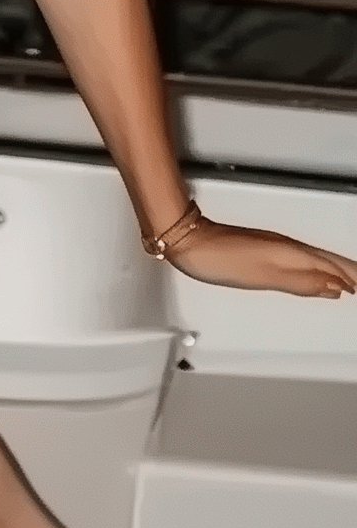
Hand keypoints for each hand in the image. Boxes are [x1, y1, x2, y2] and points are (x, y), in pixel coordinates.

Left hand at [168, 219, 356, 296]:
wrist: (187, 240)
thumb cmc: (218, 258)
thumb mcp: (266, 277)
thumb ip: (302, 283)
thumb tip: (335, 288)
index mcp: (292, 253)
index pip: (334, 268)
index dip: (353, 278)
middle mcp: (287, 246)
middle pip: (329, 261)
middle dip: (350, 273)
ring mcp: (274, 245)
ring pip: (316, 258)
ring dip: (337, 270)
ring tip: (350, 281)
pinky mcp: (262, 247)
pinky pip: (301, 257)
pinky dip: (317, 265)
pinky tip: (315, 272)